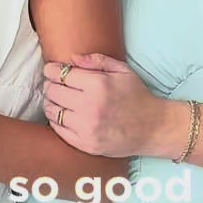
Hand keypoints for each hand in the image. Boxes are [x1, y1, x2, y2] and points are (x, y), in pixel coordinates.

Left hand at [43, 53, 174, 158]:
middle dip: (50, 84)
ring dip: (51, 102)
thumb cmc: (137, 96)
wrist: (153, 128)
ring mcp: (86, 128)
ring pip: (52, 110)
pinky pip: (58, 129)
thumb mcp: (122, 71)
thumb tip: (71, 58)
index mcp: (98, 85)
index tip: (51, 69)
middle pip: (53, 91)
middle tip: (54, 83)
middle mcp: (90, 107)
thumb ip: (96, 61)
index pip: (60, 74)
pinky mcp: (85, 144)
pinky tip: (62, 114)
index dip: (51, 69)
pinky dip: (55, 120)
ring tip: (57, 99)